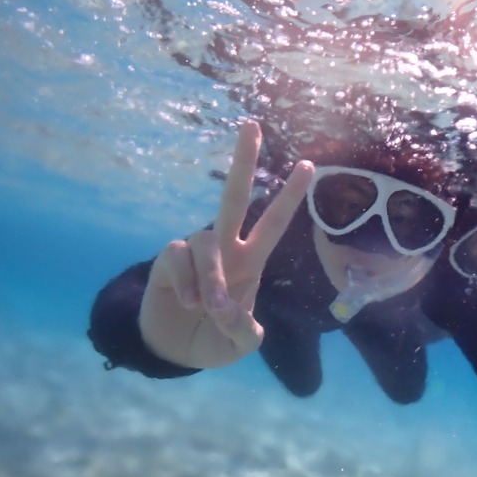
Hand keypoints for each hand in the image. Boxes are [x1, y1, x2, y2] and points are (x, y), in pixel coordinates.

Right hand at [140, 122, 313, 368]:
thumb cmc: (213, 339)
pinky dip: (187, 283)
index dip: (290, 196)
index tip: (308, 165)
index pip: (274, 223)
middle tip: (251, 125)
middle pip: (233, 197)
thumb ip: (244, 332)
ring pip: (207, 243)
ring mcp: (195, 252)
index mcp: (250, 262)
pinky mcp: (168, 261)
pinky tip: (187, 303)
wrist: (174, 350)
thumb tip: (228, 310)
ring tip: (209, 309)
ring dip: (212, 278)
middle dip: (243, 161)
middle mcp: (225, 249)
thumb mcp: (239, 345)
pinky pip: (179, 257)